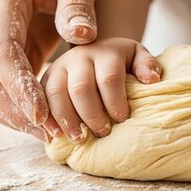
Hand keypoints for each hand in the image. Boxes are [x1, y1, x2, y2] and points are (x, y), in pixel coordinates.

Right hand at [0, 0, 101, 140]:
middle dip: (17, 109)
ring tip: (50, 135)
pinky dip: (17, 107)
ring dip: (14, 114)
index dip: (18, 86)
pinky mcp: (3, 49)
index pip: (0, 51)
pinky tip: (44, 122)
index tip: (41, 114)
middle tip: (51, 134)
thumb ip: (78, 2)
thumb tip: (80, 37)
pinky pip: (0, 86)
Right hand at [40, 38, 160, 142]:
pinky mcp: (44, 79)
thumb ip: (147, 65)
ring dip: (66, 119)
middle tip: (103, 133)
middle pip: (81, 88)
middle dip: (92, 115)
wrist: (95, 51)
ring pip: (55, 94)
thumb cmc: (121, 61)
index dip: (115, 102)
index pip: (109, 78)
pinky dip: (44, 119)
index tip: (123, 120)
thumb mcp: (137, 56)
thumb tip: (152, 80)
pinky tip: (53, 136)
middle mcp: (78, 57)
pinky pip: (38, 99)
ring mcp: (58, 68)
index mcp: (104, 51)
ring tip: (78, 139)